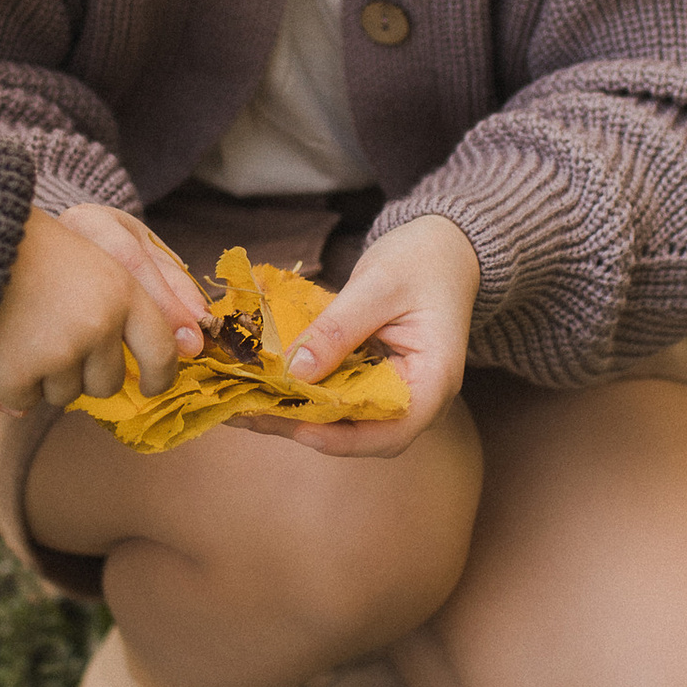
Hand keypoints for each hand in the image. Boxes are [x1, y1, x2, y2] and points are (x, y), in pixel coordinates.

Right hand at [0, 206, 208, 418]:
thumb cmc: (32, 252)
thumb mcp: (94, 261)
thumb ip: (131, 305)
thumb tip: (186, 350)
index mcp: (123, 291)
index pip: (161, 352)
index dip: (160, 375)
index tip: (152, 386)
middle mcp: (98, 324)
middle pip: (108, 383)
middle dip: (84, 371)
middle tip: (52, 335)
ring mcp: (59, 351)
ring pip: (66, 395)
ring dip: (45, 375)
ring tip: (21, 332)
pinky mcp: (19, 374)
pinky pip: (25, 401)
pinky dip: (9, 383)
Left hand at [268, 213, 480, 457]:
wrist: (442, 247)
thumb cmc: (421, 260)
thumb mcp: (377, 286)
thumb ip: (337, 329)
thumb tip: (294, 371)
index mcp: (434, 380)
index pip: (392, 430)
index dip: (343, 439)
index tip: (298, 428)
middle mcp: (418, 397)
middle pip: (362, 432)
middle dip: (305, 427)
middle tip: (249, 415)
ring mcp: (396, 390)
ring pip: (345, 419)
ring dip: (296, 414)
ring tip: (244, 405)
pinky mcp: (375, 379)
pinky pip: (339, 395)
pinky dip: (304, 393)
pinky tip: (264, 385)